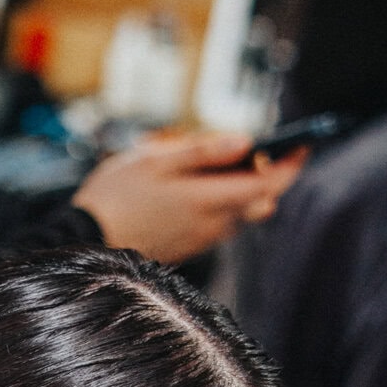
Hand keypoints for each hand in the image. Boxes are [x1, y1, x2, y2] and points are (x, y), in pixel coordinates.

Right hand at [73, 128, 306, 261]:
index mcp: (209, 200)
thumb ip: (203, 151)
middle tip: (248, 148)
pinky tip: (189, 188)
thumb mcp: (155, 160)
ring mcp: (203, 239)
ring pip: (240, 210)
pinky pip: (219, 221)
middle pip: (260, 198)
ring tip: (207, 164)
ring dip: (236, 186)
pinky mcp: (190, 246)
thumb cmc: (115, 197)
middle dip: (264, 173)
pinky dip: (218, 201)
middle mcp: (214, 225)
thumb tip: (245, 139)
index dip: (292, 163)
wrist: (85, 240)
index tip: (302, 143)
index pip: (270, 183)